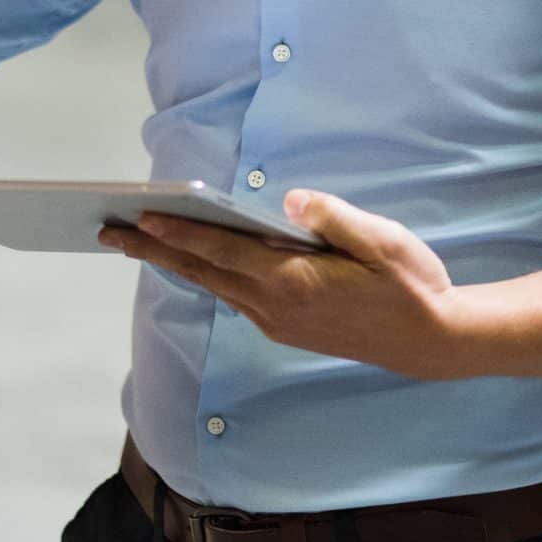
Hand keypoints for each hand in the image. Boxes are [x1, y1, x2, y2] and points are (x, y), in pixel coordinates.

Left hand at [99, 190, 473, 381]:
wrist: (434, 342)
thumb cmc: (411, 284)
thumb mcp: (382, 240)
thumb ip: (332, 217)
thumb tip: (287, 199)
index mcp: (294, 282)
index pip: (221, 252)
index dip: (178, 231)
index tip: (138, 215)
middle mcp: (277, 307)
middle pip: (202, 272)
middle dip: (153, 249)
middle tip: (108, 231)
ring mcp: (279, 322)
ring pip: (215, 286)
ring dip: (175, 263)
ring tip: (139, 240)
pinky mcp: (288, 328)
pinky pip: (234, 296)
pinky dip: (206, 275)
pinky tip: (195, 260)